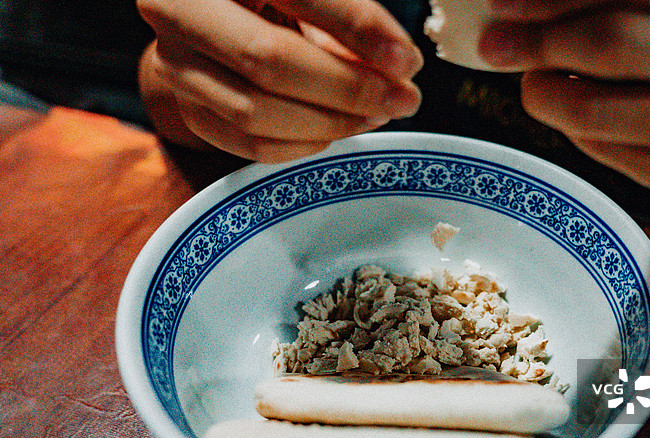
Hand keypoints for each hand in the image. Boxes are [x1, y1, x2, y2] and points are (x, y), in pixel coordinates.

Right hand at [137, 0, 422, 162]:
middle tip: (402, 98)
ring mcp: (176, 67)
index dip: (355, 26)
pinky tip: (340, 128)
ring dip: (331, 122)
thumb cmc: (277, 1)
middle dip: (347, 88)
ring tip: (377, 113)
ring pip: (256, 112)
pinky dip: (305, 144)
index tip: (406, 60)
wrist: (211, 17)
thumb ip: (347, 14)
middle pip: (267, 60)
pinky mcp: (191, 112)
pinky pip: (251, 145)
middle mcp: (179, 12)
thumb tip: (401, 66)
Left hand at [479, 0, 649, 201]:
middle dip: (537, 43)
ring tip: (534, 80)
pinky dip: (573, 129)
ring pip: (596, 112)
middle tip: (497, 44)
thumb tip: (520, 7)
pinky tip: (577, 110)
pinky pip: (604, 153)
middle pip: (613, 44)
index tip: (504, 4)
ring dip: (543, 94)